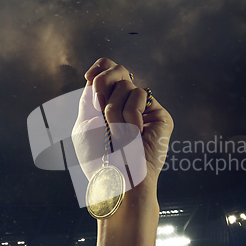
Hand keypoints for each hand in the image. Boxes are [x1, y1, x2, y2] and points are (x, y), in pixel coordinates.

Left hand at [73, 58, 173, 196]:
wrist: (115, 178)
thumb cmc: (97, 159)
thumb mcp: (85, 125)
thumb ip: (89, 98)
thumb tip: (96, 75)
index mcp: (108, 104)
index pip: (108, 69)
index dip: (100, 67)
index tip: (89, 78)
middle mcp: (127, 104)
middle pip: (118, 70)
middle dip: (103, 85)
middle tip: (100, 109)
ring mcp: (145, 109)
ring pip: (127, 85)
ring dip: (114, 109)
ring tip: (117, 132)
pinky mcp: (160, 116)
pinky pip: (140, 95)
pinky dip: (130, 113)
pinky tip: (134, 132)